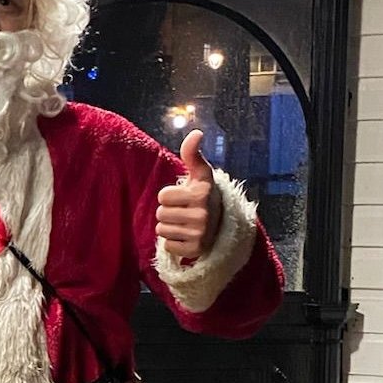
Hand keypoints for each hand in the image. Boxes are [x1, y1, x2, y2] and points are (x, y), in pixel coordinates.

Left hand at [155, 130, 222, 260]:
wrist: (221, 225)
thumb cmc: (204, 196)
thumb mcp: (200, 174)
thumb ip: (192, 154)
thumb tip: (196, 132)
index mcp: (202, 193)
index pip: (162, 196)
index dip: (169, 196)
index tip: (184, 197)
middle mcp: (202, 214)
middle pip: (160, 214)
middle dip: (169, 212)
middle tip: (184, 212)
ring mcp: (200, 234)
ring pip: (162, 230)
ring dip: (169, 227)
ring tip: (184, 224)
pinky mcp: (195, 250)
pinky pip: (167, 245)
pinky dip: (173, 243)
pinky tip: (186, 237)